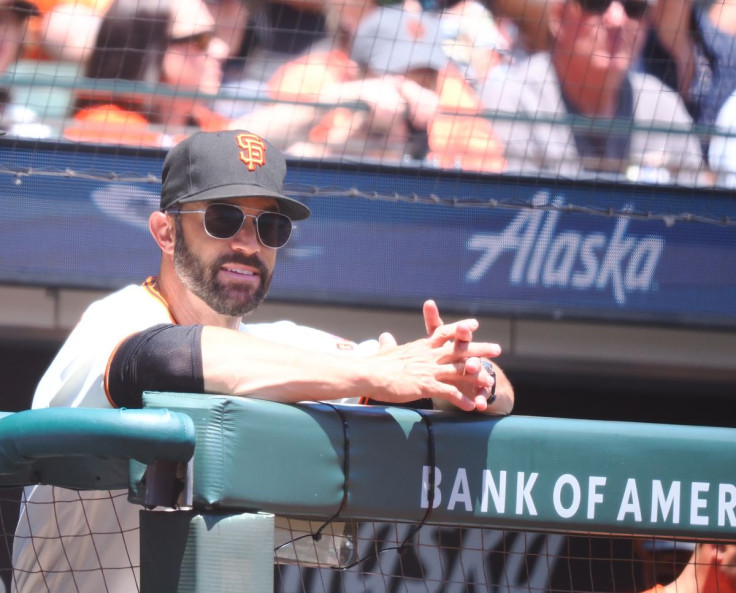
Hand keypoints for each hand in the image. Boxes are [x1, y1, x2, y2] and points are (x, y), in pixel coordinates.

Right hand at [373, 301, 499, 410]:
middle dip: (480, 348)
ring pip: (460, 370)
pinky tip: (472, 407)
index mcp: (420, 346)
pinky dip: (462, 400)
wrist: (369, 373)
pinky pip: (450, 393)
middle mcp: (429, 355)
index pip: (444, 332)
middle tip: (497, 348)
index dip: (460, 328)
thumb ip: (388, 344)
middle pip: (460, 349)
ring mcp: (429, 370)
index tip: (474, 324)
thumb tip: (384, 336)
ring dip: (477, 376)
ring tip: (491, 382)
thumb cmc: (374, 365)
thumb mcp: (384, 350)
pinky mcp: (426, 385)